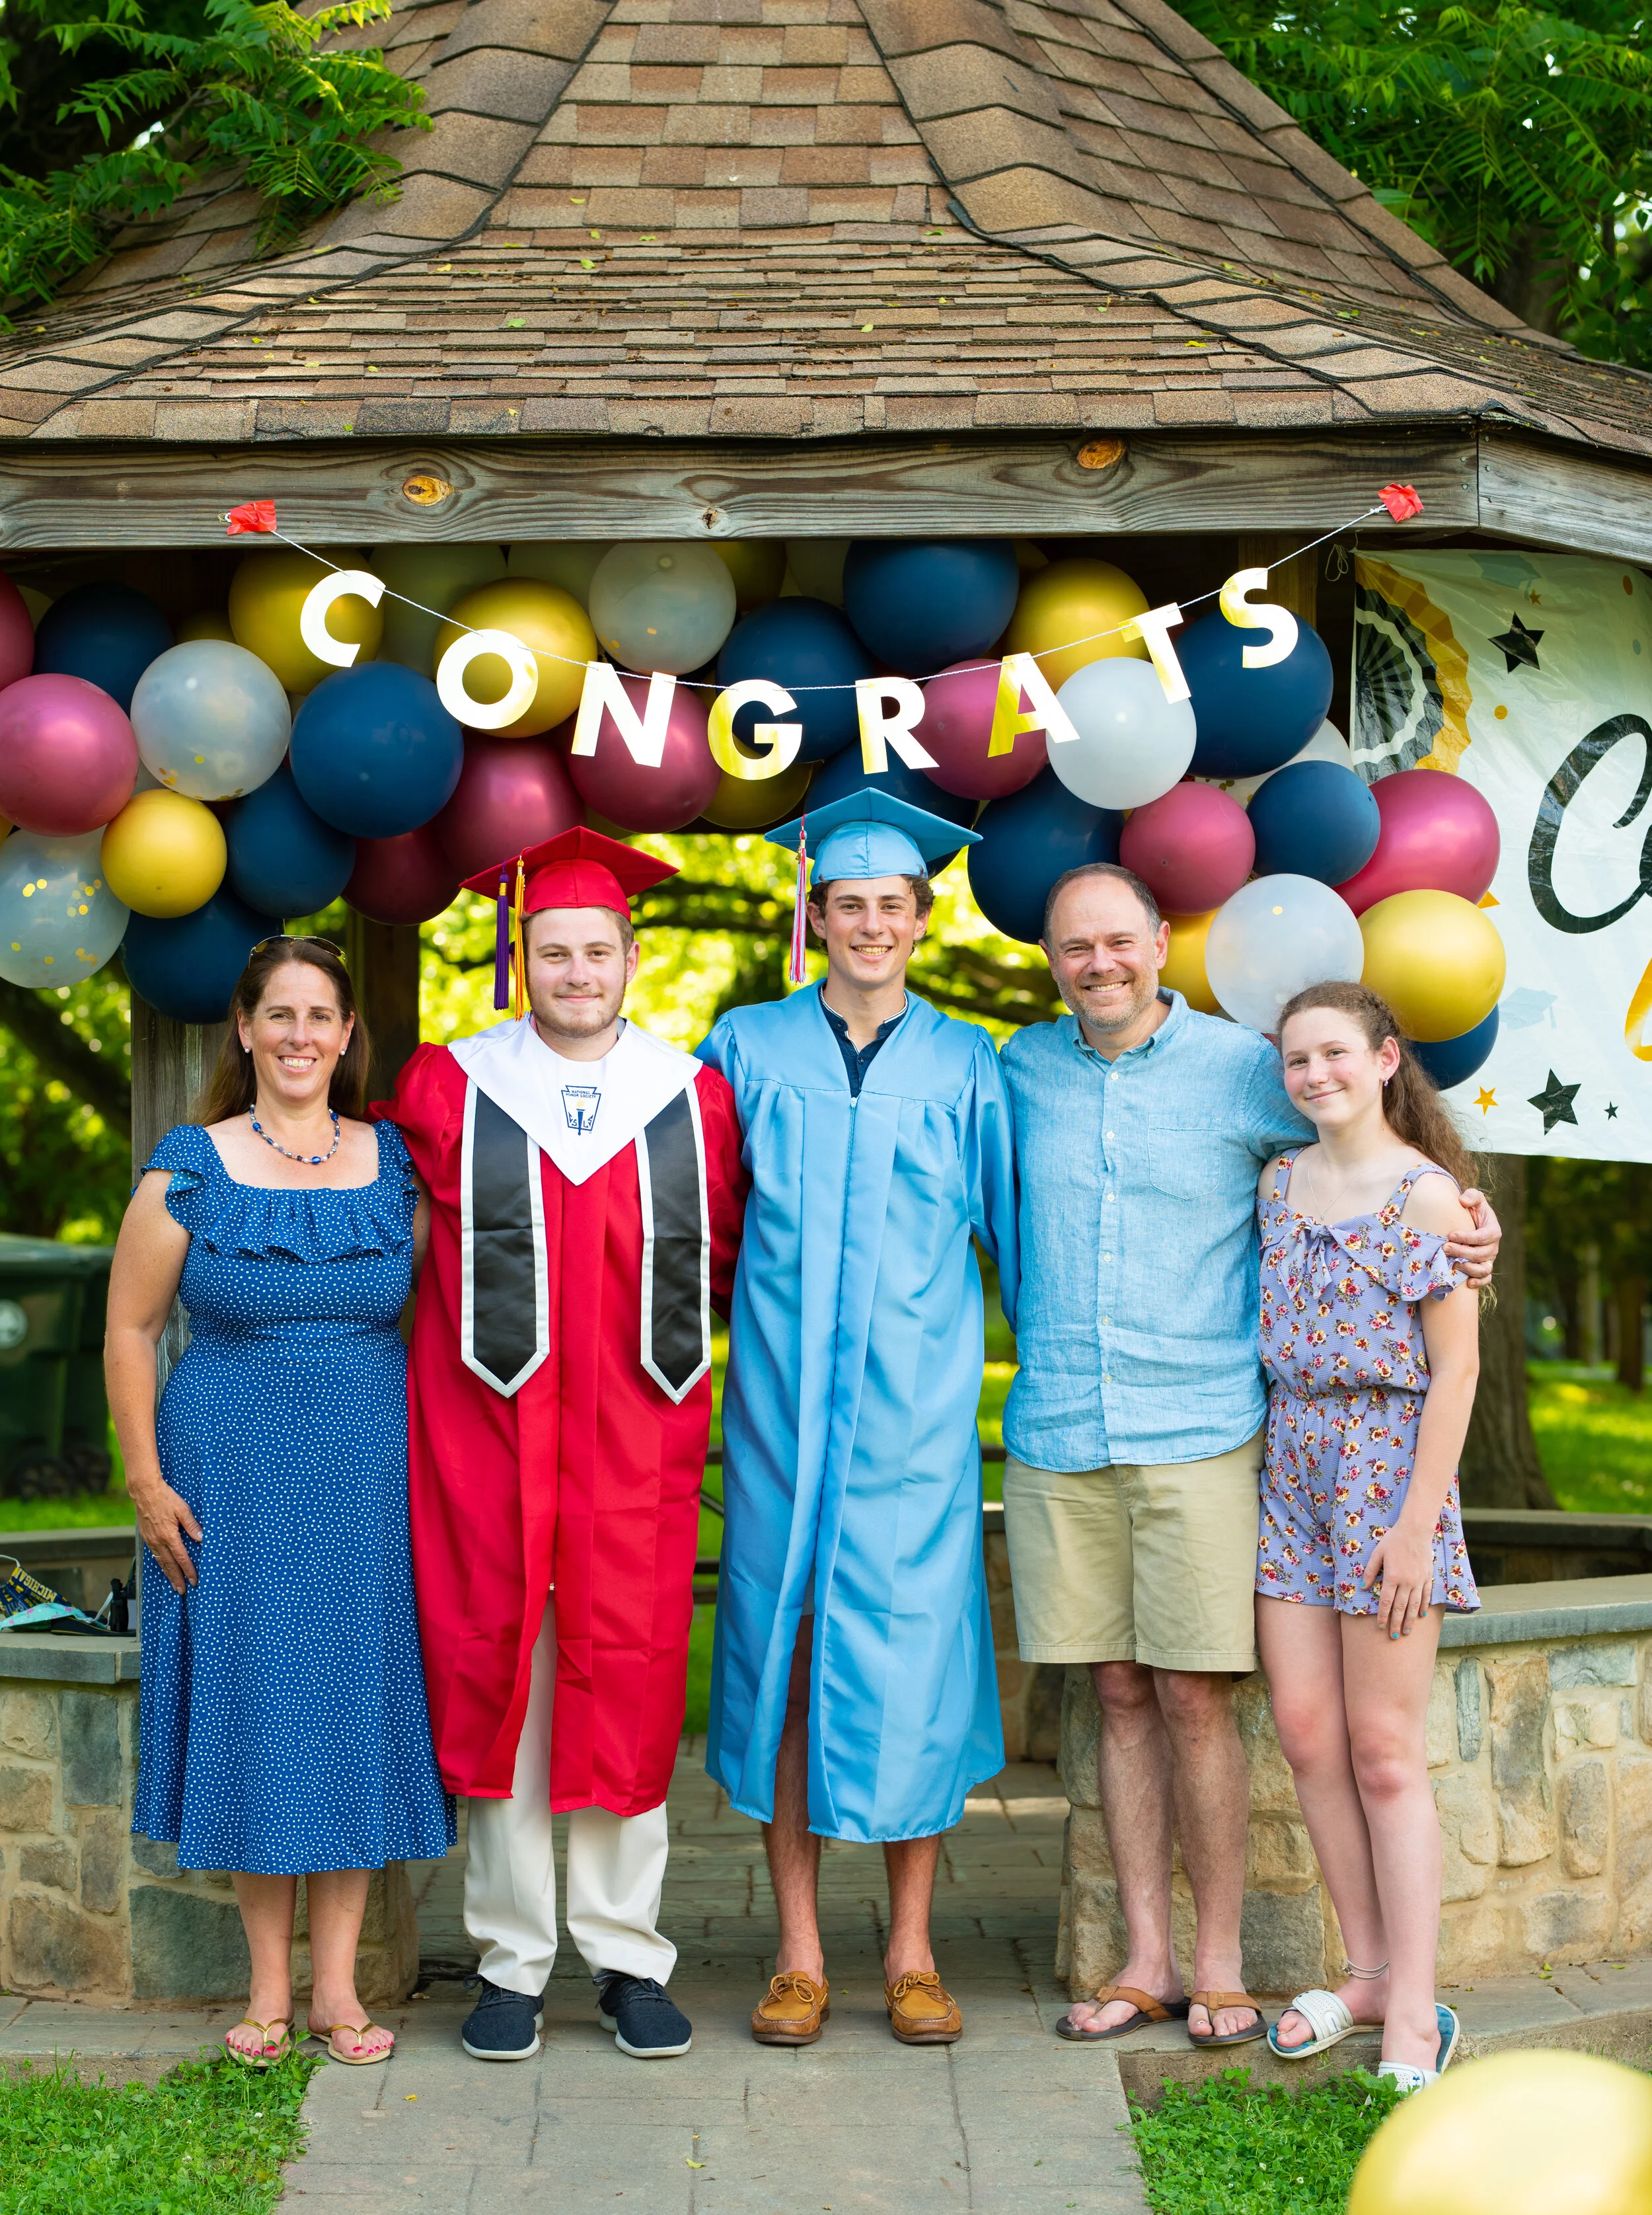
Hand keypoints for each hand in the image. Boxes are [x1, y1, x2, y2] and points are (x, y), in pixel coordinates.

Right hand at [131, 1479, 201, 1593]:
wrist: (144, 1491)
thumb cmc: (165, 1497)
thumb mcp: (183, 1509)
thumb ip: (192, 1525)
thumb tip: (202, 1538)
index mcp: (169, 1535)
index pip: (181, 1557)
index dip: (188, 1570)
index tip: (194, 1580)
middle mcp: (158, 1540)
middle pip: (169, 1564)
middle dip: (177, 1578)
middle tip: (183, 1590)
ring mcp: (150, 1540)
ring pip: (161, 1562)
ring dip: (168, 1574)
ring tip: (174, 1584)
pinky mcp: (146, 1537)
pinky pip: (154, 1555)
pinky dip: (160, 1564)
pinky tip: (164, 1567)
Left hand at [1365, 1520, 1433, 1636]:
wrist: (1415, 1531)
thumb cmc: (1393, 1540)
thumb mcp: (1377, 1553)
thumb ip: (1370, 1571)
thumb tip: (1363, 1587)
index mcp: (1392, 1577)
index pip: (1386, 1602)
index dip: (1383, 1615)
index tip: (1380, 1626)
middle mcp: (1407, 1582)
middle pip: (1401, 1608)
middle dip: (1397, 1623)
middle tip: (1394, 1636)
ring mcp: (1419, 1581)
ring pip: (1414, 1605)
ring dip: (1410, 1620)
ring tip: (1407, 1631)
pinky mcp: (1427, 1577)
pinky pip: (1426, 1596)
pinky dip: (1423, 1607)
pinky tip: (1420, 1615)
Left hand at [1447, 1189, 1499, 1286]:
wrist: (1470, 1222)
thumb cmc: (1472, 1210)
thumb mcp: (1474, 1198)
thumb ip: (1472, 1196)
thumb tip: (1463, 1200)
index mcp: (1493, 1230)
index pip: (1482, 1237)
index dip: (1467, 1237)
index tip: (1451, 1235)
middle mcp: (1493, 1247)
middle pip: (1480, 1254)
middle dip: (1462, 1252)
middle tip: (1445, 1248)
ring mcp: (1489, 1259)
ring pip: (1483, 1269)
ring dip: (1468, 1268)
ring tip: (1452, 1264)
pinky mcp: (1484, 1268)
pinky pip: (1486, 1279)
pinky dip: (1478, 1283)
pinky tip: (1467, 1283)